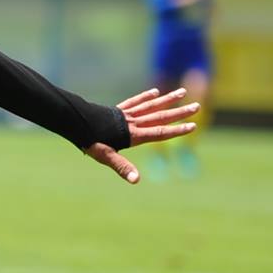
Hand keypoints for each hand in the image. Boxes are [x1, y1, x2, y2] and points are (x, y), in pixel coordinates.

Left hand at [82, 87, 199, 184]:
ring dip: (167, 99)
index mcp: (134, 135)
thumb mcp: (106, 157)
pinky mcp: (119, 110)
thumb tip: (136, 180)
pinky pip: (135, 101)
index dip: (177, 130)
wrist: (75, 122)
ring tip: (182, 92)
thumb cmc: (90, 142)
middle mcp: (133, 122)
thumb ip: (122, 167)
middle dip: (179, 113)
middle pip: (161, 116)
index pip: (160, 132)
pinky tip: (155, 92)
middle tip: (197, 106)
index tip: (193, 125)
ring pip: (151, 105)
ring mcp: (126, 114)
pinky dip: (146, 97)